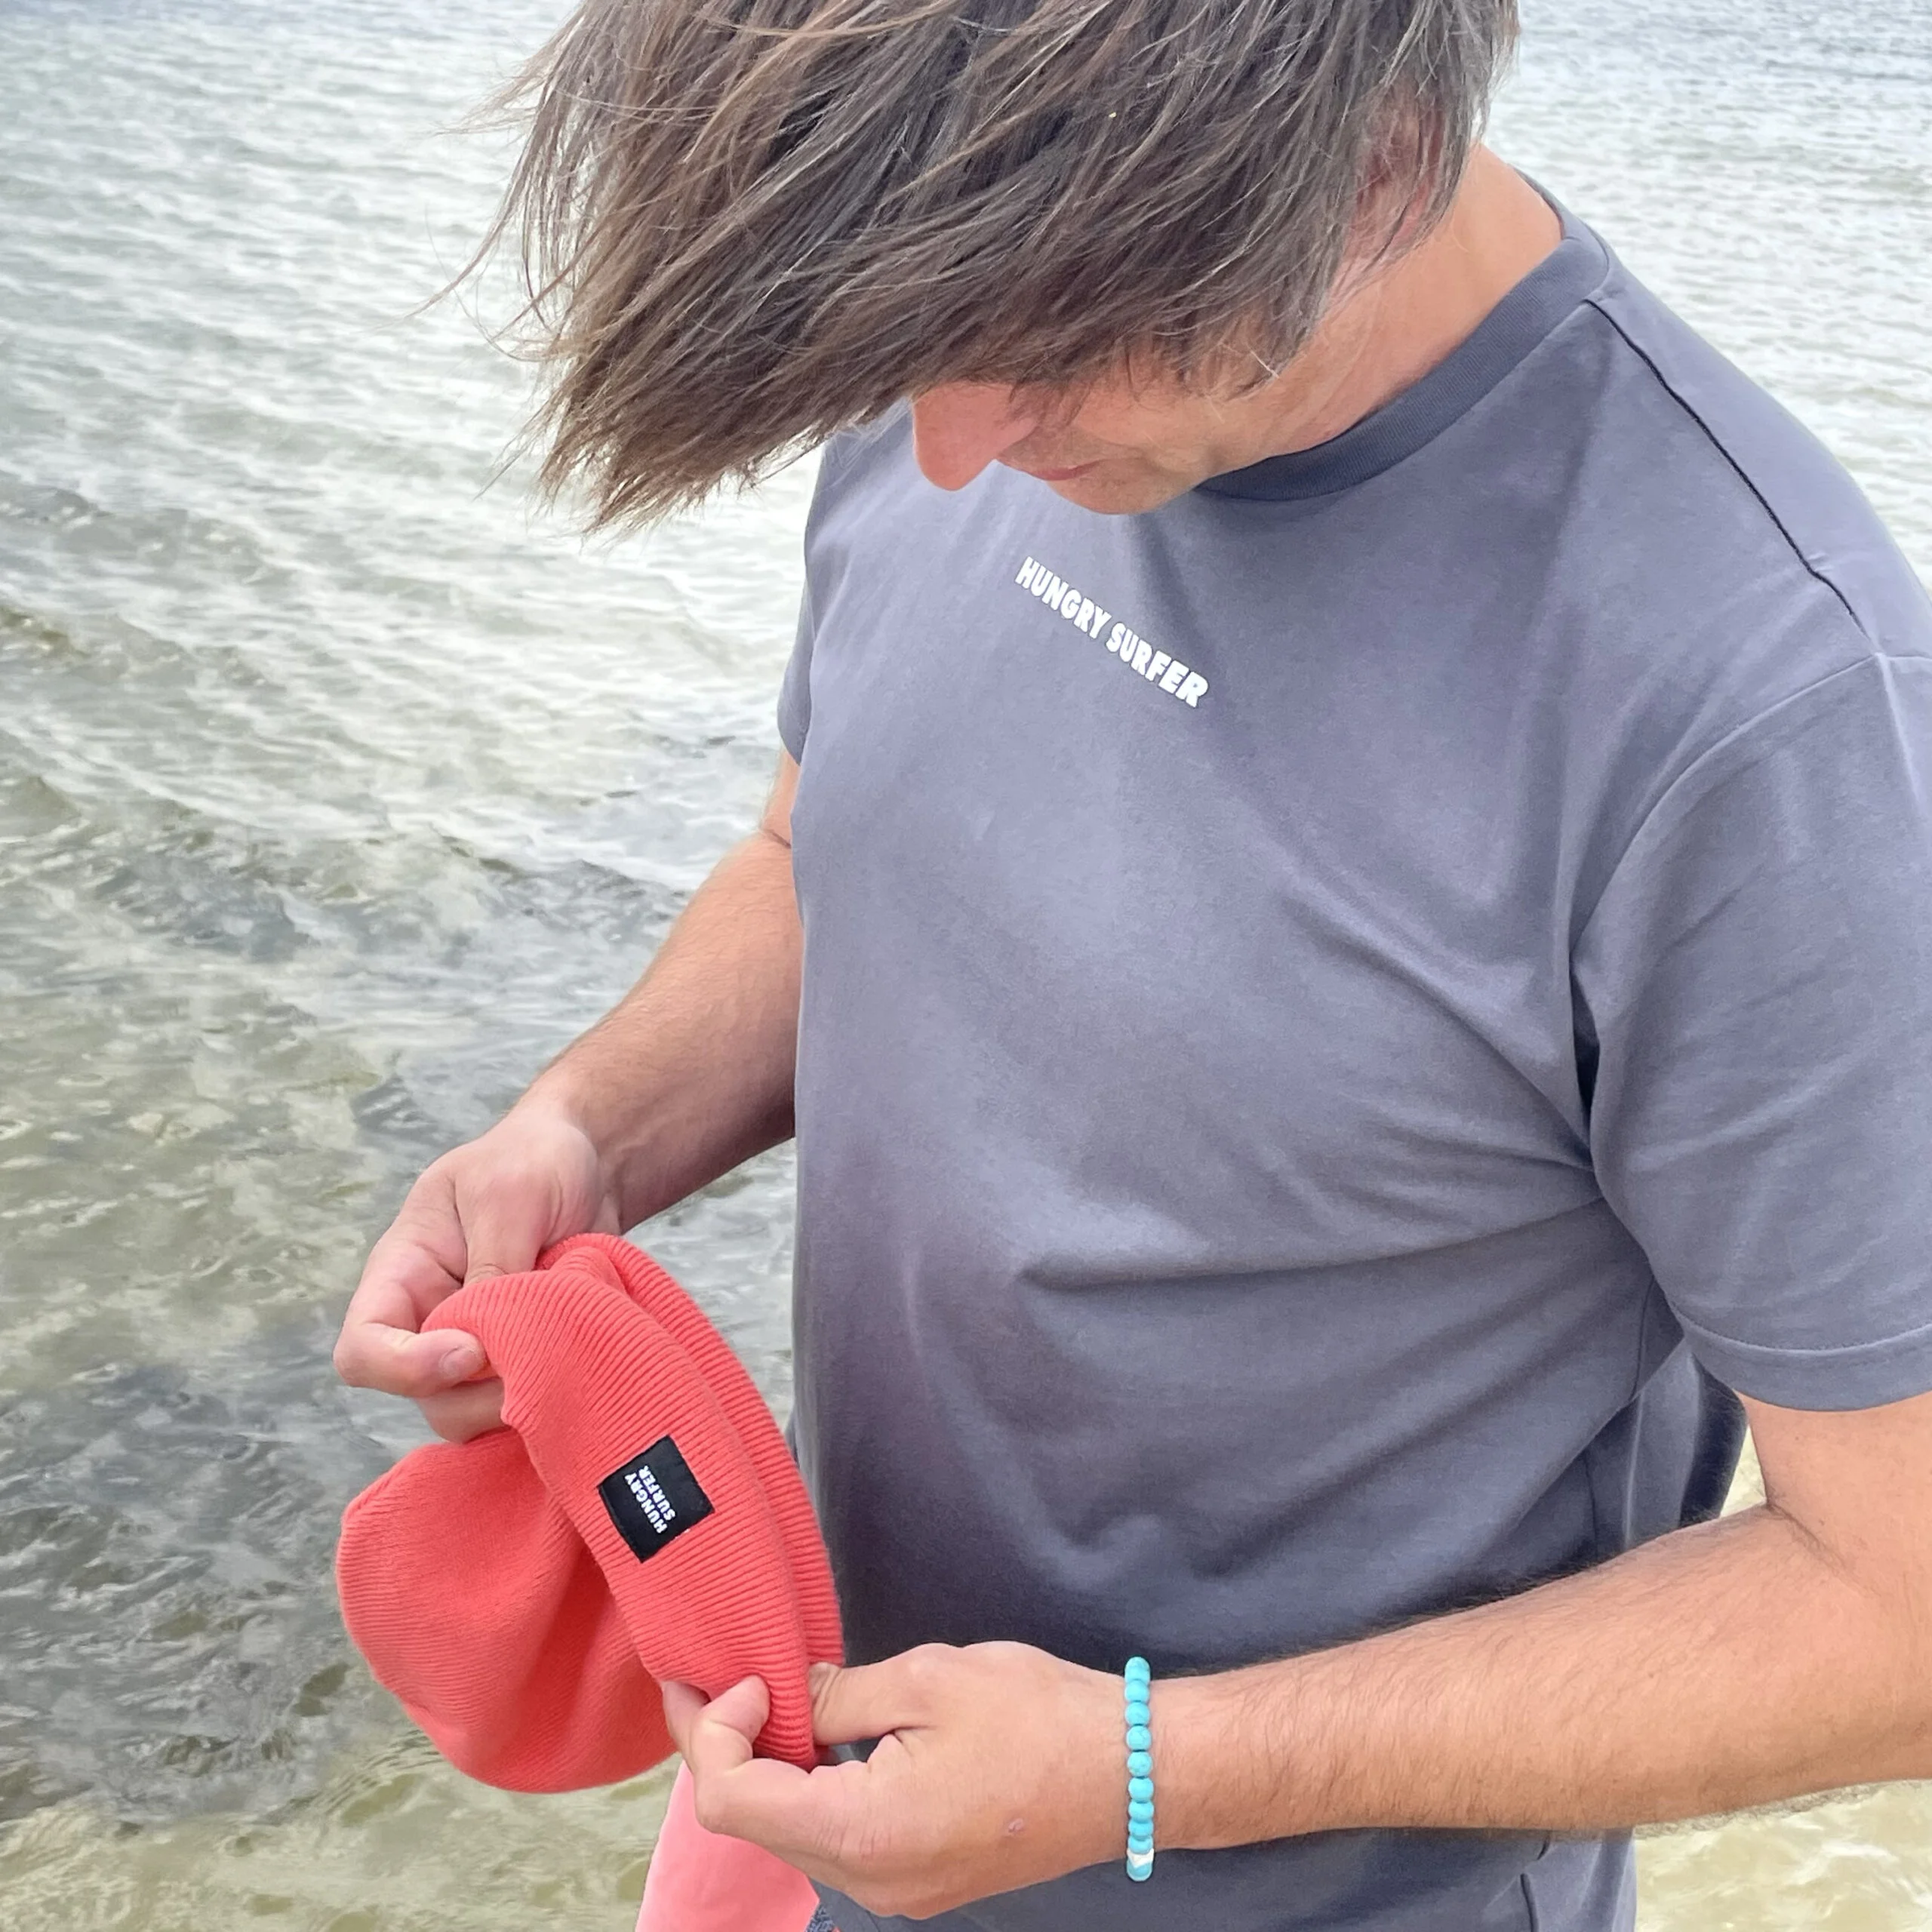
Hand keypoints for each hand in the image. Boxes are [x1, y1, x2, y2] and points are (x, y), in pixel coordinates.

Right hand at [333, 1100, 622, 1440]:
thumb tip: (484, 1346)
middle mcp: (430, 1319)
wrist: (592, 1162)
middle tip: (543, 1361)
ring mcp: (478, 1345)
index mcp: (403, 1273)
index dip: (405, 1368)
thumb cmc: (536, 1162)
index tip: (472, 1351)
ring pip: (475, 1414)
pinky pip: (523, 1404)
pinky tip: (585, 1365)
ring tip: (572, 1348)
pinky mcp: (524, 1358)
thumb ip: (492, 1266)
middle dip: (478, 1396)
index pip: (363, 1349)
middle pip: (423, 1397)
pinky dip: (552, 1398)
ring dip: (521, 1400)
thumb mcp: (508, 1195)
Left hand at [663, 1644, 1123, 1920]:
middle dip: (728, 1748)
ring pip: (794, 1834)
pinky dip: (812, 1789)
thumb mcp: (928, 1678)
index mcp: (864, 1833)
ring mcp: (897, 1890)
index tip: (743, 1672)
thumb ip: (838, 1694)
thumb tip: (785, 1693)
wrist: (1128, 1772)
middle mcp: (870, 1881)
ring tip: (772, 1699)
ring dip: (772, 1769)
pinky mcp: (919, 1881)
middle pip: (755, 1824)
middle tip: (724, 1678)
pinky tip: (822, 1738)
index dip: (713, 1732)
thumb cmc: (1037, 1716)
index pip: (733, 1799)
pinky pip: (836, 1840)